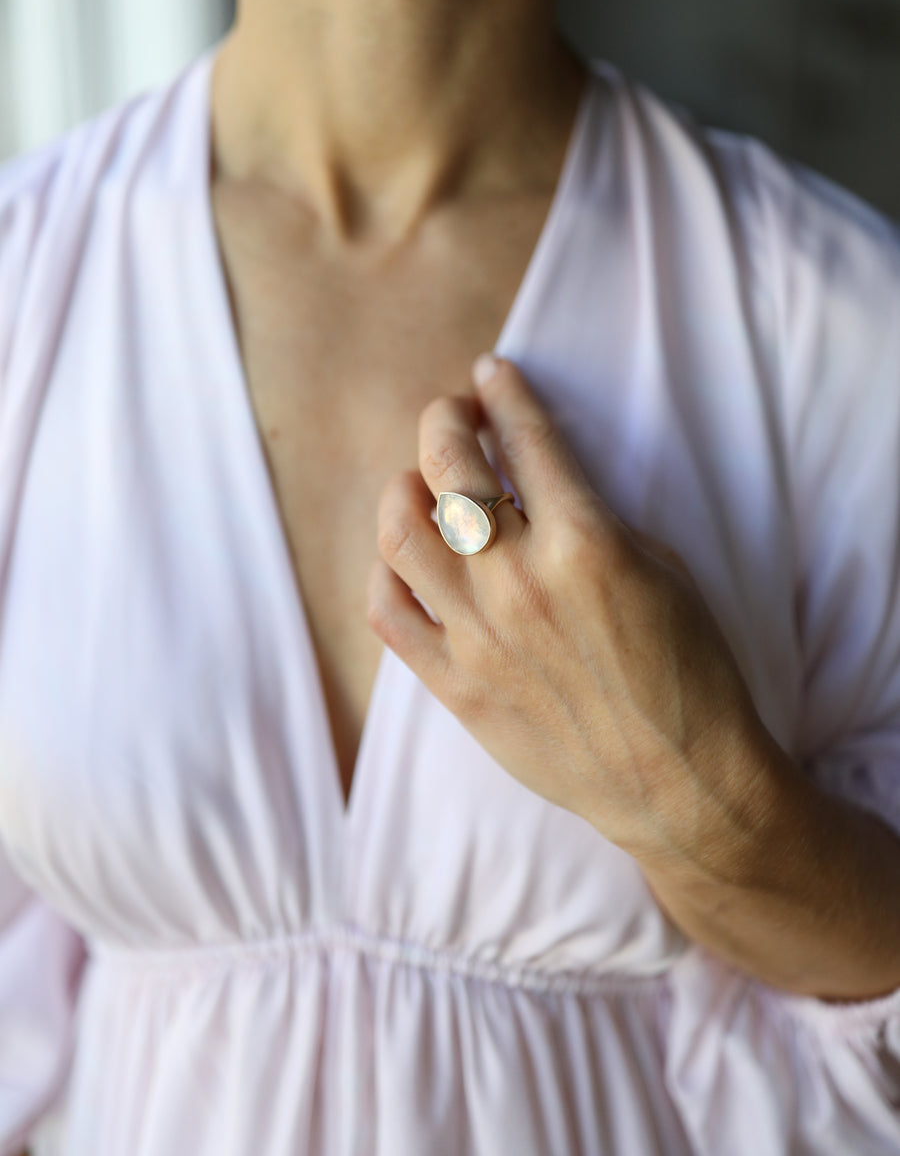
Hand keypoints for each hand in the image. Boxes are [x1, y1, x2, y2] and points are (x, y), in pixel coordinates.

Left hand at [367, 355, 778, 873]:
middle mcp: (519, 582)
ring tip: (420, 487)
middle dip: (444, 421)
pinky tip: (408, 562)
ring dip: (403, 491)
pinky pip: (388, 614)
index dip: (505, 393)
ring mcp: (478, 636)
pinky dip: (387, 573)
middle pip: (447, 469)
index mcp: (584, 544)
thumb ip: (592, 521)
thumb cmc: (689, 674)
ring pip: (400, 534)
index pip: (526, 439)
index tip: (492, 374)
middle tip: (454, 417)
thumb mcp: (662, 573)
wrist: (678, 782)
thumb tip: (532, 488)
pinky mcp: (455, 686)